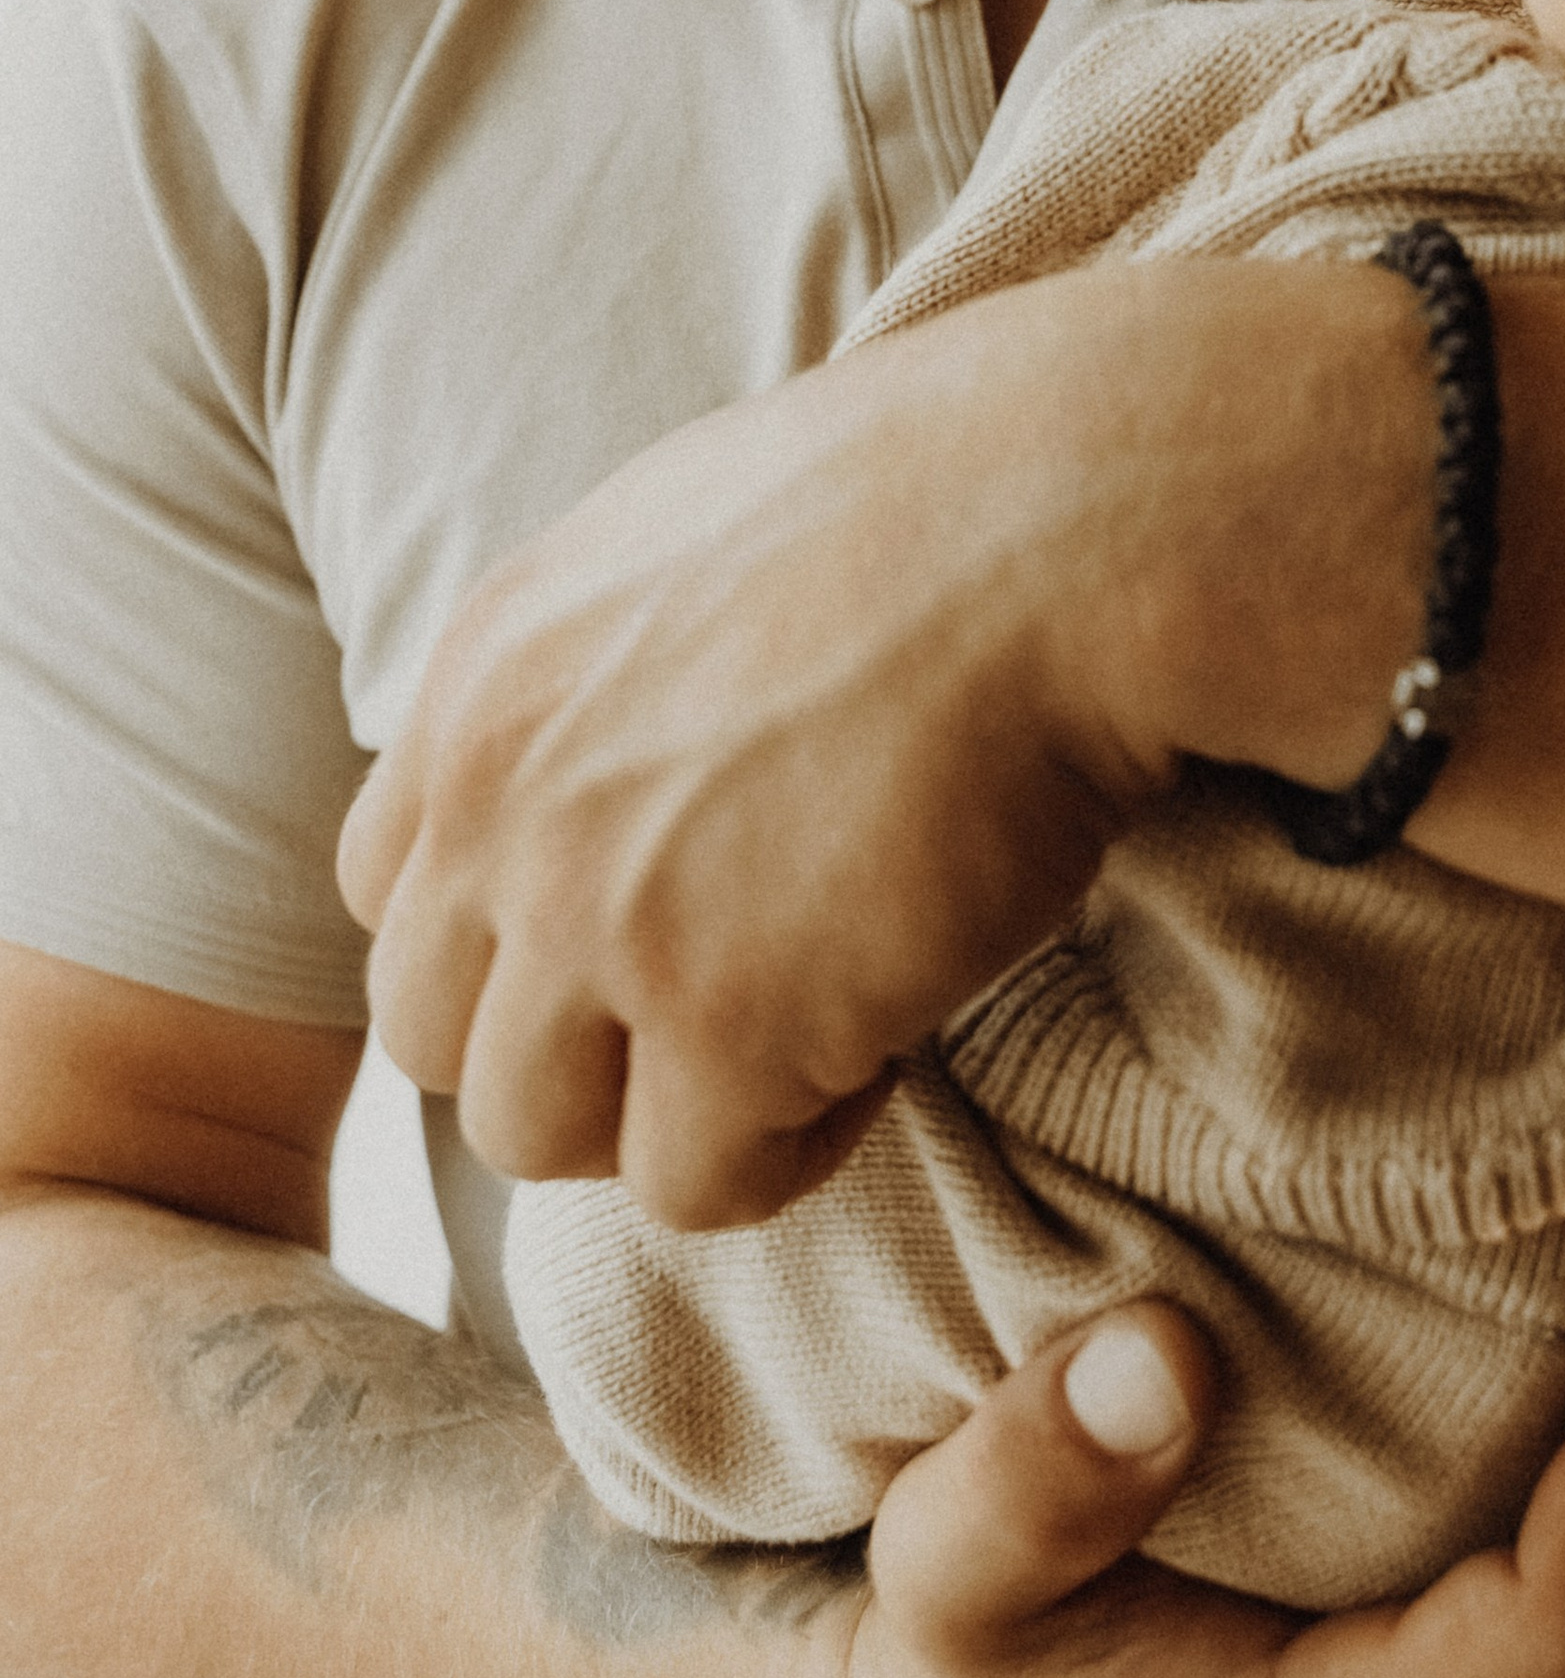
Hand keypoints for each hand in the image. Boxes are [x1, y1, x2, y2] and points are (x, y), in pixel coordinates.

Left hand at [340, 264, 1425, 1222]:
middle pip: (434, 1033)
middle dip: (566, 1043)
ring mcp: (597, 920)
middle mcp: (502, 800)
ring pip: (532, 1131)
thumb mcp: (691, 535)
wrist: (1060, 520)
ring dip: (663, 1112)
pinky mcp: (725, 1022)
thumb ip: (604, 664)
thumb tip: (628, 744)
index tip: (642, 914)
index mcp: (489, 672)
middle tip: (721, 1001)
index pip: (392, 883)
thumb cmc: (937, 493)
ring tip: (806, 1030)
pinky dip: (789, 1141)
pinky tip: (884, 1039)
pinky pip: (696, 1183)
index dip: (511, 928)